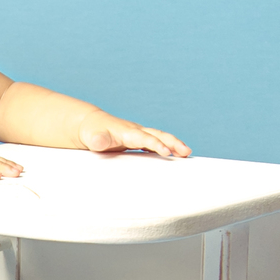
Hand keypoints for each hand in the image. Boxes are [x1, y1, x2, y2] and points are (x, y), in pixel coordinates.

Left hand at [76, 115, 190, 158]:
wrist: (93, 125)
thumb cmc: (94, 133)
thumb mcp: (92, 138)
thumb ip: (97, 140)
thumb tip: (99, 142)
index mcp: (128, 132)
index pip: (145, 138)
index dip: (156, 144)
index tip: (166, 152)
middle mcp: (137, 131)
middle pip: (158, 135)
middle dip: (173, 142)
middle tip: (186, 152)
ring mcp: (139, 134)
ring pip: (160, 137)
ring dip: (174, 144)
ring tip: (187, 153)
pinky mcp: (139, 139)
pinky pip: (156, 141)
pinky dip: (167, 146)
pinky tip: (175, 155)